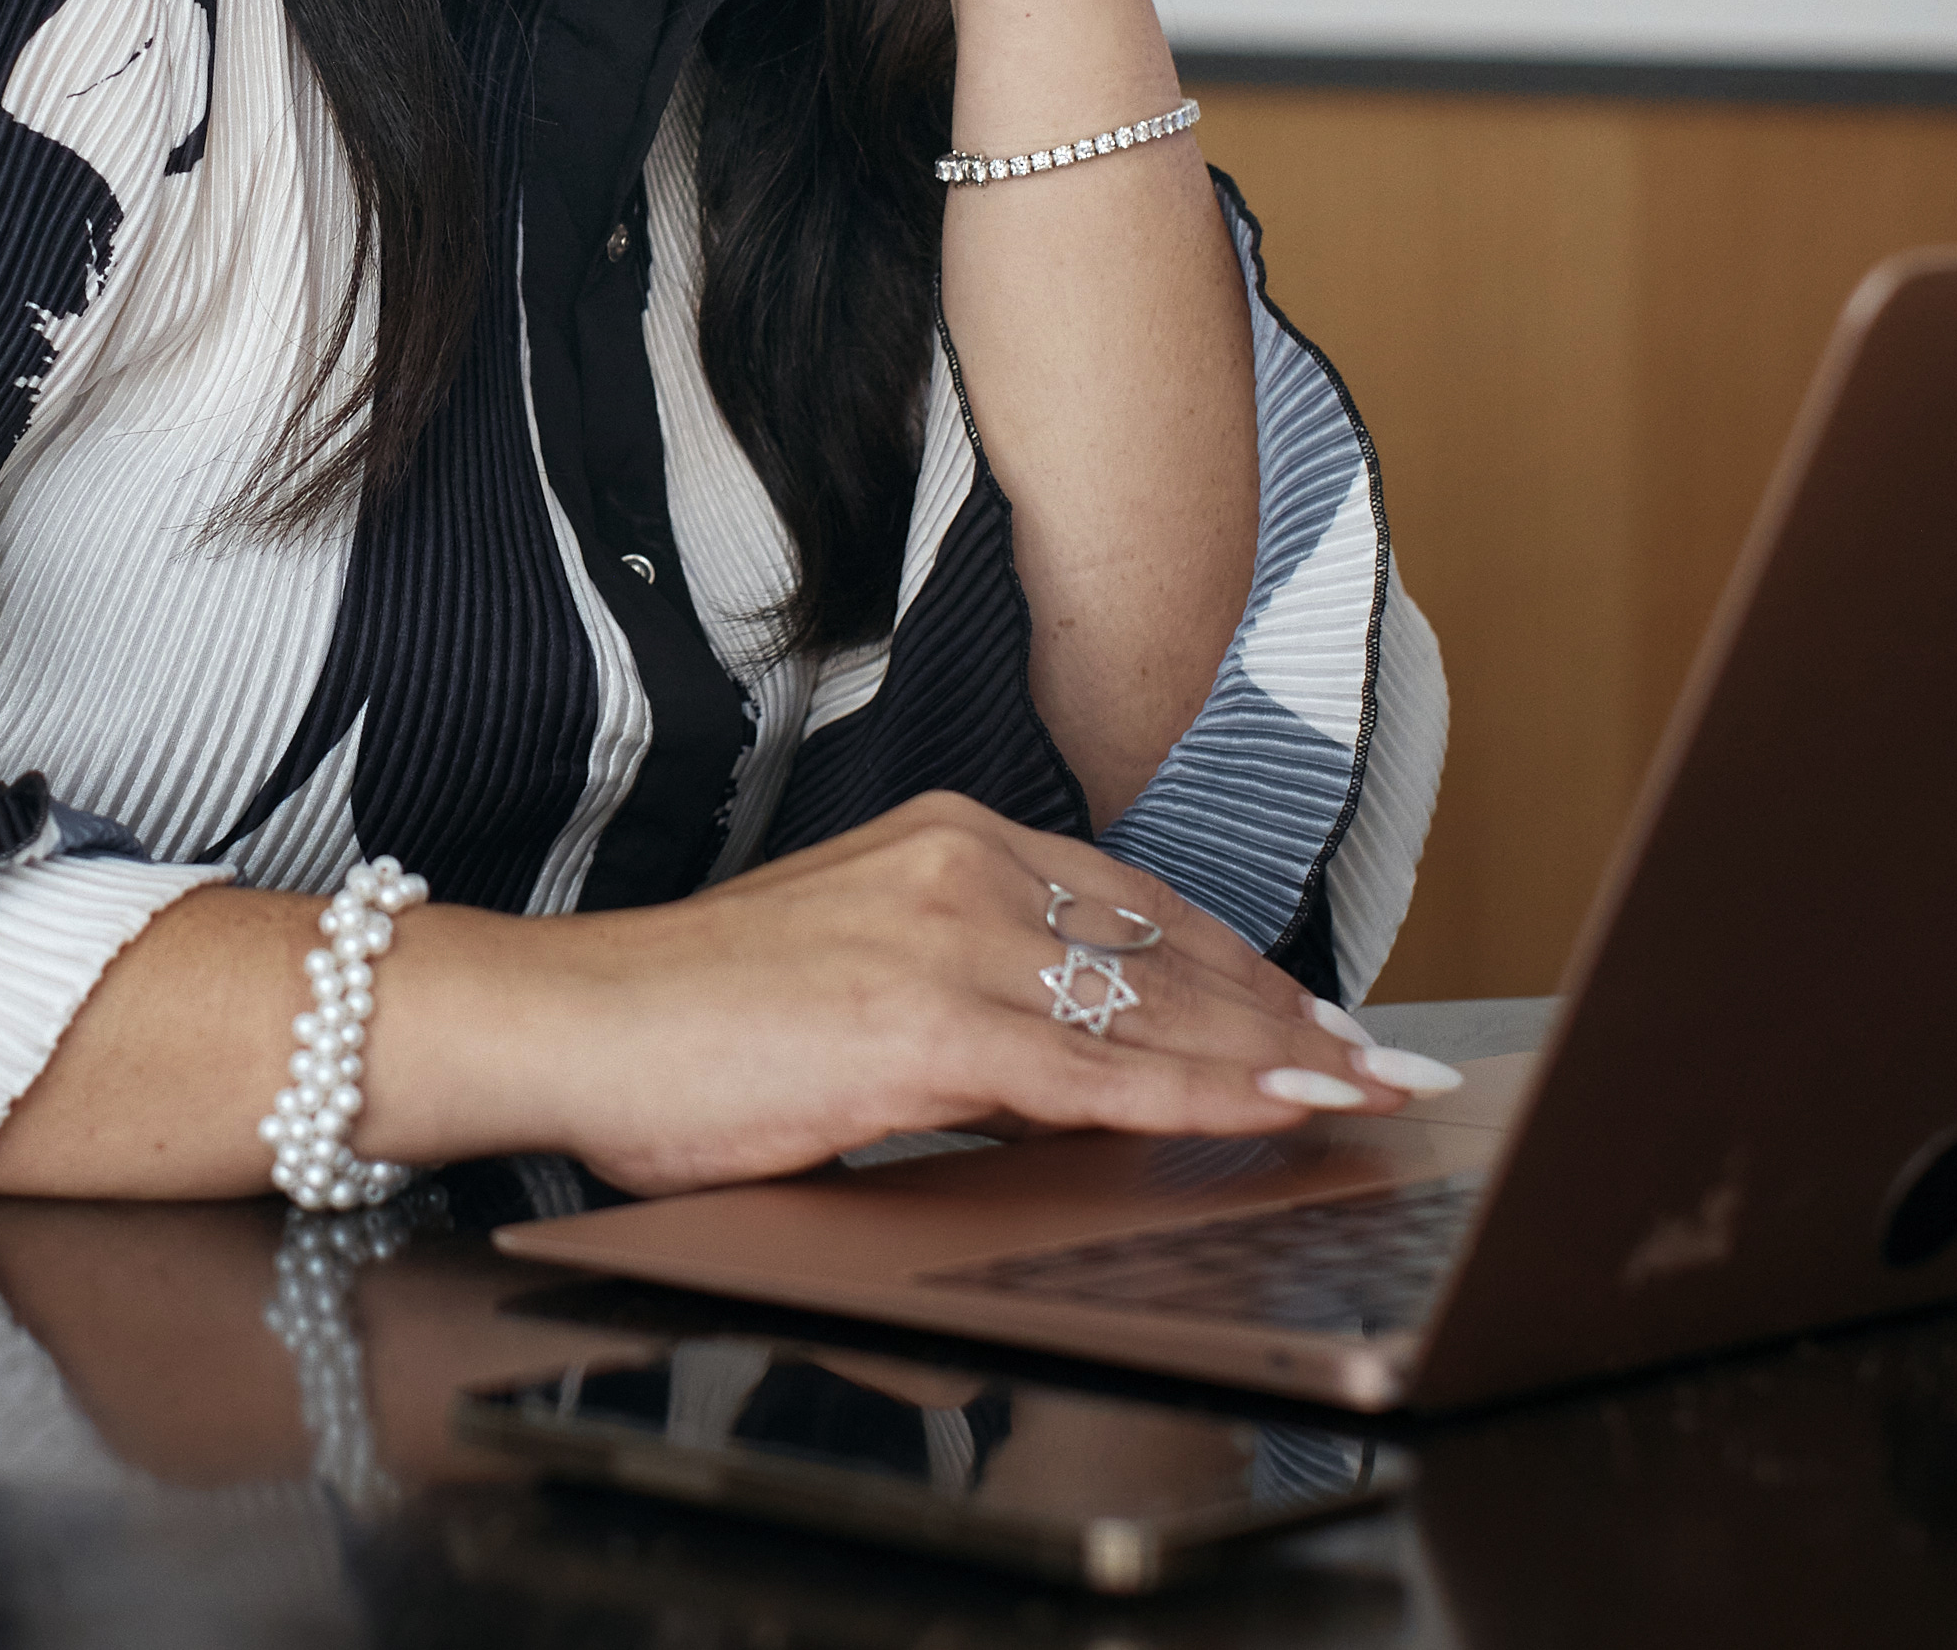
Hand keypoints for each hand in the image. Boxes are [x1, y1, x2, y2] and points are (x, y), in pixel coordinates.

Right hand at [377, 792, 1448, 1196]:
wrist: (572, 1023)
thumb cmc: (686, 1021)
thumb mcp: (851, 978)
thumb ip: (962, 1004)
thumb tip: (1054, 1073)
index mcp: (945, 841)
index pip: (1137, 904)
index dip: (1243, 965)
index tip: (1319, 1013)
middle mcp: (963, 866)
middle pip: (1172, 949)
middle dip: (1292, 1014)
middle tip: (1384, 1062)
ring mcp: (949, 940)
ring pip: (1156, 1009)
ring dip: (1281, 1057)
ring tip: (1366, 1094)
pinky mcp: (928, 1027)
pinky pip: (1102, 1074)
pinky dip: (1206, 1098)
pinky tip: (1276, 1114)